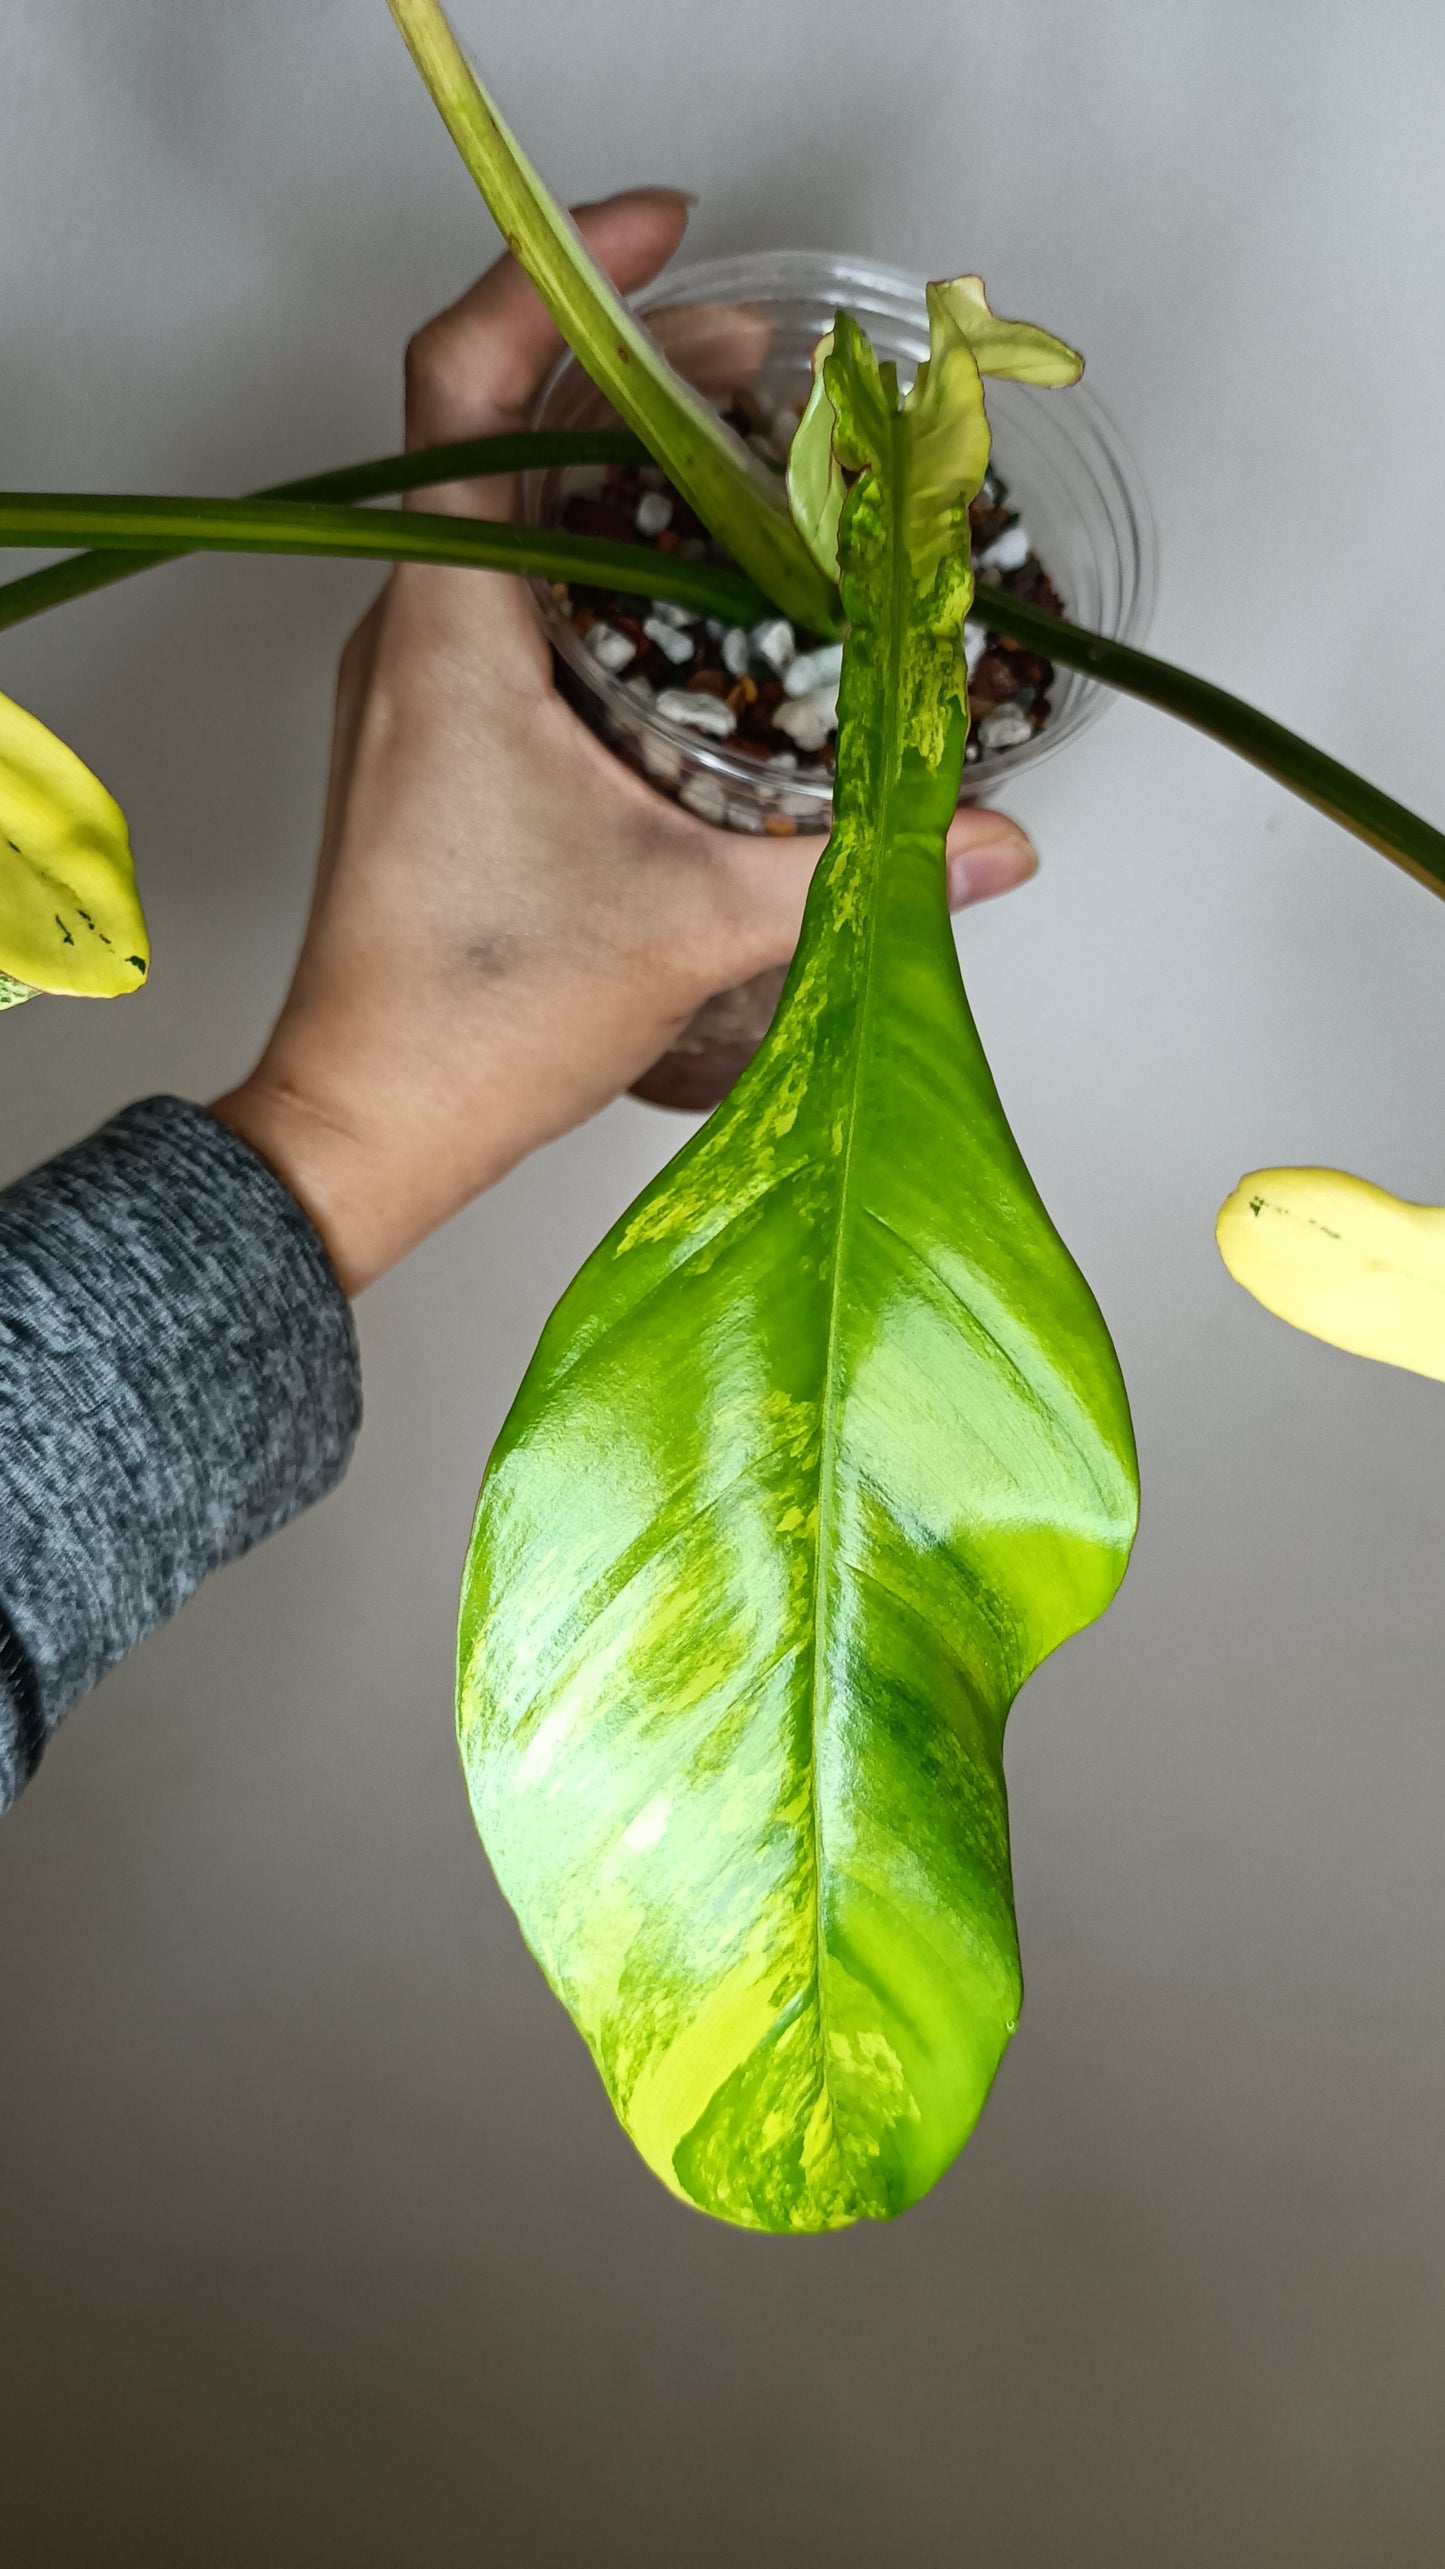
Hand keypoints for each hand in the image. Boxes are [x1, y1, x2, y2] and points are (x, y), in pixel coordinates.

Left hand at [212, 190, 1036, 1294]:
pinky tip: (689, 591)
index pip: (464, 374)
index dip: (563, 274)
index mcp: (451, 628)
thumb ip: (857, 865)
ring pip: (502, 503)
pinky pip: (502, 586)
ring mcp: (409, 681)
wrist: (373, 1116)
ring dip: (614, 455)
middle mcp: (411, 630)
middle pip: (501, 419)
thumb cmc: (481, 1016)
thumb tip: (997, 844)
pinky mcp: (426, 734)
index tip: (674, 240)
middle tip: (763, 362)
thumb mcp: (694, 921)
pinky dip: (593, 547)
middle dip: (636, 363)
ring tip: (742, 449)